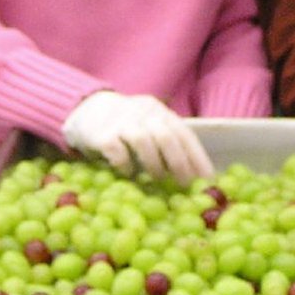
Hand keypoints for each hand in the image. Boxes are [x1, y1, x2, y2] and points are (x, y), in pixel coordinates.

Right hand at [62, 91, 213, 183]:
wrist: (88, 109)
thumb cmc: (128, 125)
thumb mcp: (151, 126)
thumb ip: (168, 143)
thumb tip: (194, 176)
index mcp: (161, 112)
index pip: (185, 134)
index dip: (197, 158)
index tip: (206, 180)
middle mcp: (145, 113)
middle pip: (166, 136)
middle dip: (178, 163)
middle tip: (183, 185)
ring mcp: (122, 121)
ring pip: (143, 141)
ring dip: (153, 164)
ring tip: (157, 179)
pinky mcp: (102, 133)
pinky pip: (117, 150)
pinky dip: (125, 164)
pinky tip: (128, 173)